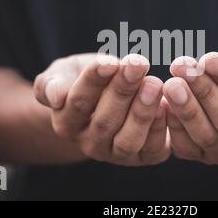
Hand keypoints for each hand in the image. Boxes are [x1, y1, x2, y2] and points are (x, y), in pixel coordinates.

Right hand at [33, 53, 169, 165]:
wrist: (106, 97)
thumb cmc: (85, 79)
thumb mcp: (65, 73)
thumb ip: (52, 83)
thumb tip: (54, 96)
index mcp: (65, 122)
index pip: (78, 102)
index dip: (94, 80)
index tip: (110, 61)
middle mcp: (89, 143)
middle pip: (105, 120)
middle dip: (123, 90)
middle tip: (137, 64)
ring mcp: (115, 153)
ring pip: (127, 139)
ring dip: (142, 111)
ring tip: (154, 84)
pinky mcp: (142, 157)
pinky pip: (150, 149)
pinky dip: (160, 129)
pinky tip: (166, 105)